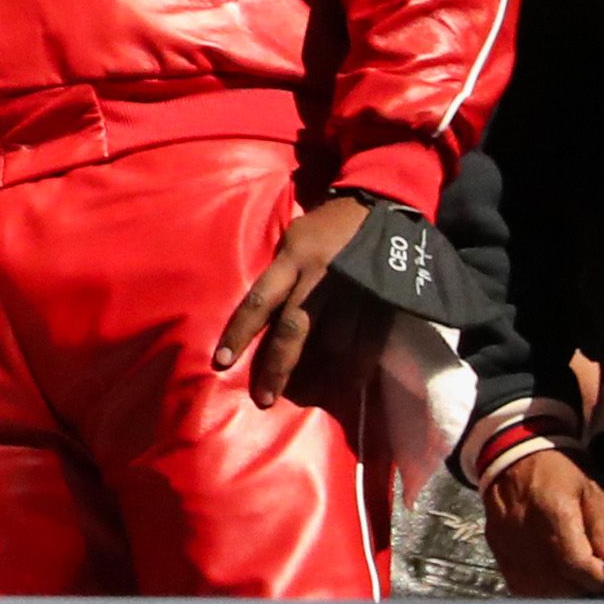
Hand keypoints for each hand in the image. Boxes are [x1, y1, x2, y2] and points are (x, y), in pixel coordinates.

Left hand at [214, 195, 377, 409]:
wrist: (382, 205)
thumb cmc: (327, 223)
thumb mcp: (294, 237)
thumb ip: (278, 271)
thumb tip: (261, 311)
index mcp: (294, 259)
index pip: (259, 301)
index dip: (239, 333)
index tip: (222, 361)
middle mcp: (320, 278)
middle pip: (294, 330)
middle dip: (277, 367)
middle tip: (264, 399)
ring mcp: (354, 291)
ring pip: (331, 342)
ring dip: (318, 374)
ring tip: (303, 398)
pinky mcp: (381, 300)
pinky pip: (367, 340)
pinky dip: (355, 366)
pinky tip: (345, 386)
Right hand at [481, 446, 603, 597]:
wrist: (511, 461)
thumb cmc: (559, 474)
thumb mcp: (591, 492)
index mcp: (554, 515)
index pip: (579, 566)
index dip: (602, 578)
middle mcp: (526, 535)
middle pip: (559, 585)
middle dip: (583, 586)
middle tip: (594, 572)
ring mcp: (507, 546)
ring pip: (539, 591)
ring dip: (562, 591)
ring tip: (574, 576)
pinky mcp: (497, 552)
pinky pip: (519, 586)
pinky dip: (540, 590)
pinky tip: (552, 579)